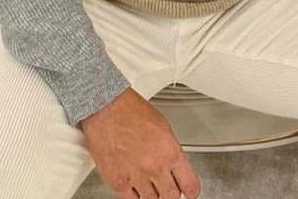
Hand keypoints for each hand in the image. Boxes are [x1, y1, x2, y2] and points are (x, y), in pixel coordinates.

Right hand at [79, 87, 200, 198]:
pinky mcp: (118, 182)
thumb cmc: (131, 111)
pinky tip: (136, 188)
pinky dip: (135, 196)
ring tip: (150, 185)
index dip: (190, 190)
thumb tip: (174, 166)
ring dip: (153, 195)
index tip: (189, 192)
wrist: (107, 108)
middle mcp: (155, 166)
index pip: (190, 185)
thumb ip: (170, 150)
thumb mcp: (162, 127)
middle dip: (171, 194)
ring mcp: (136, 176)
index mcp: (170, 151)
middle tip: (169, 190)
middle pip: (170, 197)